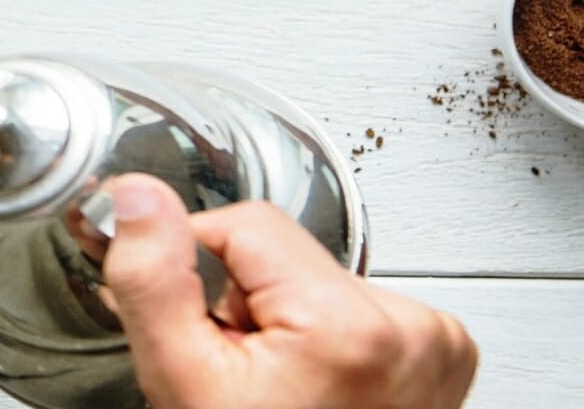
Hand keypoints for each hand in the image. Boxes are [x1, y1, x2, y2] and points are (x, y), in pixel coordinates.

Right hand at [103, 174, 477, 408]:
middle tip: (247, 372)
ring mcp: (435, 343)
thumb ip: (155, 281)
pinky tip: (321, 385)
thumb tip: (140, 197)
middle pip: (287, 255)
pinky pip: (364, 307)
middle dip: (251, 304)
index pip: (245, 224)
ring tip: (285, 385)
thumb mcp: (182, 378)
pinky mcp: (444, 353)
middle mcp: (410, 328)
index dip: (204, 272)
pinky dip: (334, 339)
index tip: (207, 331)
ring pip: (321, 280)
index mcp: (346, 326)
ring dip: (293, 322)